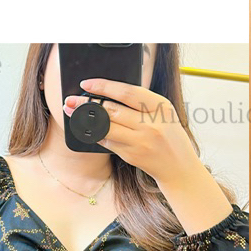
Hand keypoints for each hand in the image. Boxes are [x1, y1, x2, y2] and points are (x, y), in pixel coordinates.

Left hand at [63, 78, 197, 185]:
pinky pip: (108, 141)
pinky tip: (87, 128)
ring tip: (72, 111)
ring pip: (106, 126)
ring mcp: (141, 141)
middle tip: (71, 99)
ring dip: (86, 118)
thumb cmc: (170, 136)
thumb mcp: (164, 113)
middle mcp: (151, 124)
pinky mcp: (132, 155)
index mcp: (161, 107)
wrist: (179, 167)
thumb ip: (142, 102)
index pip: (127, 92)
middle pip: (113, 109)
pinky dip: (96, 133)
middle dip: (88, 103)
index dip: (104, 86)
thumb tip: (108, 91)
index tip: (87, 83)